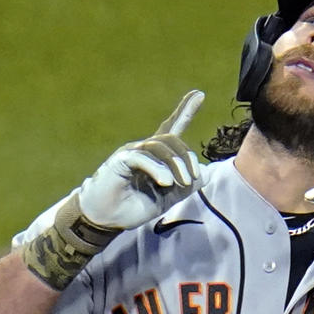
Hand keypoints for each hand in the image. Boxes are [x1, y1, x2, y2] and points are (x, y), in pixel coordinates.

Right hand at [78, 90, 204, 229]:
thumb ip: (186, 187)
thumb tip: (206, 174)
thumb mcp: (167, 198)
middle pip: (172, 138)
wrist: (107, 219)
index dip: (185, 111)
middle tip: (192, 179)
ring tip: (180, 183)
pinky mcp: (120, 160)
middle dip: (187, 157)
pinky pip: (142, 157)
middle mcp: (144, 149)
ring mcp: (131, 152)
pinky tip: (165, 182)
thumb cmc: (133, 206)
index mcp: (156, 157)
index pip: (172, 128)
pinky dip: (157, 170)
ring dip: (175, 165)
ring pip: (160, 146)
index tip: (199, 94)